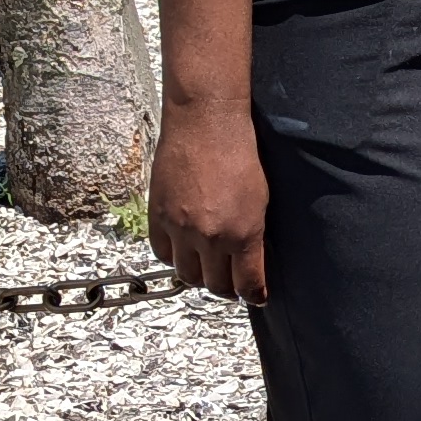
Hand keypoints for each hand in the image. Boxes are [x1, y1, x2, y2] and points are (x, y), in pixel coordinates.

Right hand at [147, 105, 270, 299]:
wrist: (206, 124)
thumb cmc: (241, 154)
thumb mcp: (261, 199)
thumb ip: (254, 234)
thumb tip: (251, 259)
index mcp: (243, 234)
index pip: (247, 283)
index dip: (253, 295)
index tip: (256, 296)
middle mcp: (211, 237)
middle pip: (215, 285)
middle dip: (227, 288)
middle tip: (232, 283)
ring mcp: (181, 229)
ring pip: (187, 275)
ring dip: (199, 276)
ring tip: (207, 268)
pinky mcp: (159, 216)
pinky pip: (162, 253)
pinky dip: (174, 258)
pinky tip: (184, 252)